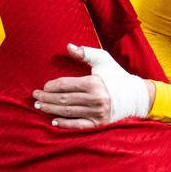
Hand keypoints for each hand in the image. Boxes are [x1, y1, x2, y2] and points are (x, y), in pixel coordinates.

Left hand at [33, 44, 152, 128]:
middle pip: (63, 99)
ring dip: (51, 110)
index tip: (43, 86)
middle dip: (46, 98)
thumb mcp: (103, 60)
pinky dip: (64, 124)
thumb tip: (68, 46)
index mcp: (94, 83)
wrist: (135, 96)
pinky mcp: (98, 123)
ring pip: (68, 112)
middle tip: (35, 96)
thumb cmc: (116, 76)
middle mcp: (95, 99)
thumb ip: (85, 53)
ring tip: (39, 107)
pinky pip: (78, 125)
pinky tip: (53, 121)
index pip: (66, 85)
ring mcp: (97, 113)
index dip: (51, 86)